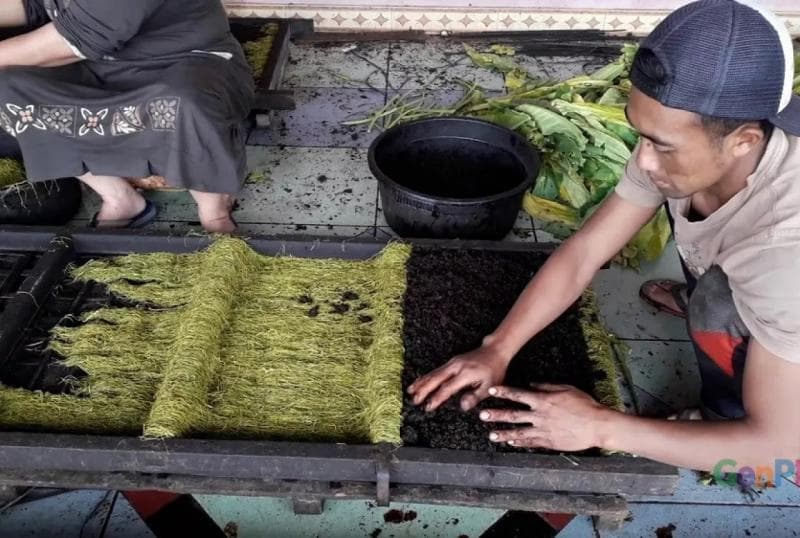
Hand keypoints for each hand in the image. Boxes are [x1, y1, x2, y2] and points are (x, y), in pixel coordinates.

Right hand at [407, 344, 509, 411]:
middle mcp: (456, 366)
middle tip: (414, 401)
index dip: (437, 398)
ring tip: (410, 392)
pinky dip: (426, 376)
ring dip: (421, 382)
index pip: (447, 388)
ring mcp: (452, 363)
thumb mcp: (490, 386)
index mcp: (465, 374)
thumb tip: (463, 406)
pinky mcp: (451, 362)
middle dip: (423, 390)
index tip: (428, 407)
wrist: (495, 351)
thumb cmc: (494, 370)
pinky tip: (419, 382)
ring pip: (433, 373)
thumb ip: (476, 396)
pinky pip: (436, 370)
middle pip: (436, 379)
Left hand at [479, 384, 612, 451]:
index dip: (504, 392)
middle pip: (513, 415)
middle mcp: (540, 416)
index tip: (491, 391)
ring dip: (503, 434)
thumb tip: (532, 384)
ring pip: (519, 432)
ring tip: (491, 436)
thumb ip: (547, 387)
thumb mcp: (566, 389)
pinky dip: (519, 442)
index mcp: (543, 401)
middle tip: (482, 415)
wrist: (598, 425)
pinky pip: (531, 442)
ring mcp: (544, 430)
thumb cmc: (585, 405)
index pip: (518, 395)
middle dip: (496, 415)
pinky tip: (510, 442)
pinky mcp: (549, 442)